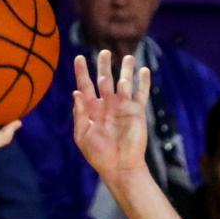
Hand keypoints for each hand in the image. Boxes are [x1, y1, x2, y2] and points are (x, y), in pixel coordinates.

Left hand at [72, 50, 150, 191]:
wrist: (120, 166)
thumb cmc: (99, 155)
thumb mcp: (83, 135)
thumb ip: (80, 114)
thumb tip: (76, 92)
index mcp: (92, 110)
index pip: (86, 86)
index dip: (82, 72)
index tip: (78, 58)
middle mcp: (107, 105)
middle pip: (105, 79)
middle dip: (104, 65)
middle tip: (104, 52)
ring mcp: (122, 107)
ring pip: (124, 82)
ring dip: (126, 69)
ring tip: (127, 57)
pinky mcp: (136, 111)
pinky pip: (141, 93)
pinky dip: (143, 82)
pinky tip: (144, 70)